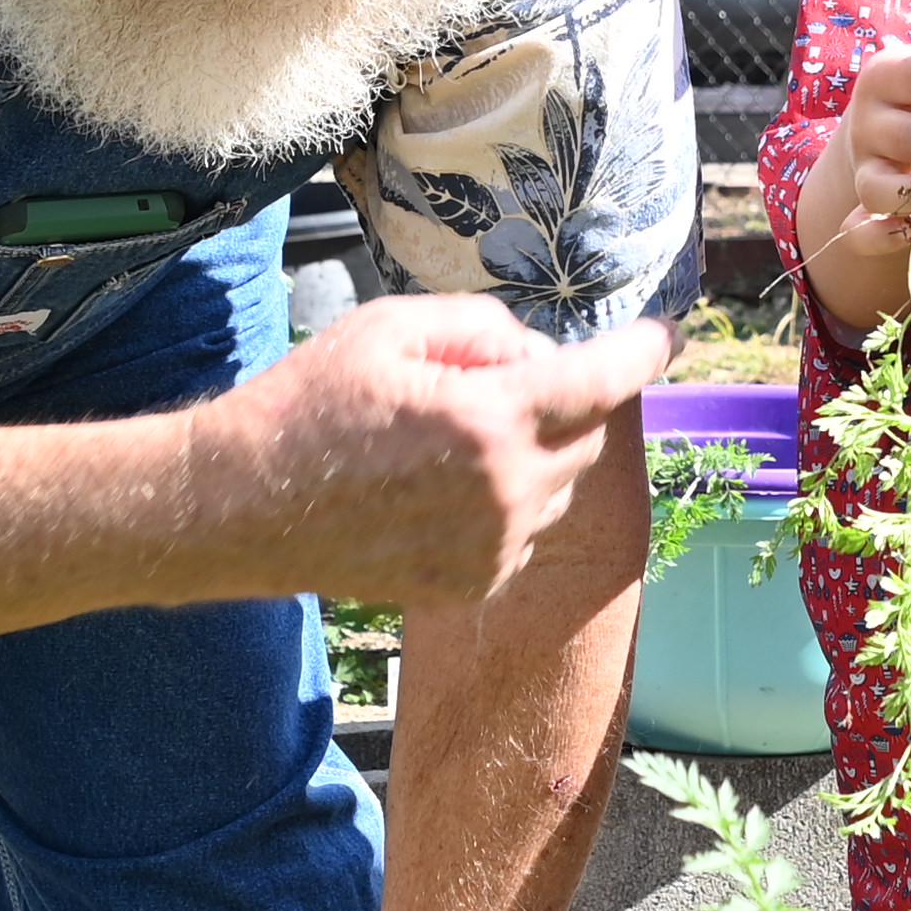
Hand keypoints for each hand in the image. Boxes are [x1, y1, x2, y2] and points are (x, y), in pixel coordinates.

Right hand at [198, 296, 670, 606]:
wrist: (243, 507)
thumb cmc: (308, 406)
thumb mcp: (390, 327)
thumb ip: (482, 327)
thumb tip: (536, 352)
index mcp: (491, 419)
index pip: (602, 381)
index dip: (643, 351)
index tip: (667, 335)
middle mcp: (506, 492)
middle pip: (587, 433)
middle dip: (561, 399)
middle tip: (484, 384)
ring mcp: (492, 548)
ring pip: (560, 486)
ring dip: (533, 453)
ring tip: (447, 440)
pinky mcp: (472, 584)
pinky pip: (523, 531)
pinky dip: (504, 503)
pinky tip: (434, 490)